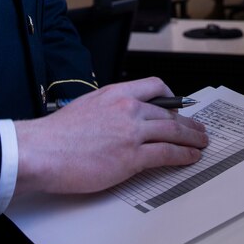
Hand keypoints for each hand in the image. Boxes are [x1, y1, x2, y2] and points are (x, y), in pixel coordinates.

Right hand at [13, 77, 207, 195]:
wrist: (42, 150)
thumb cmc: (56, 134)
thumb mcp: (85, 107)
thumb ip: (107, 109)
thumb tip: (118, 120)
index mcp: (115, 93)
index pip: (153, 86)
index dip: (170, 96)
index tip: (177, 104)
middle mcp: (128, 109)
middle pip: (169, 112)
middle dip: (187, 121)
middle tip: (197, 127)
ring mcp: (132, 132)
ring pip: (173, 131)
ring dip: (192, 138)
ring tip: (201, 142)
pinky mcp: (132, 157)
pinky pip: (167, 153)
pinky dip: (184, 155)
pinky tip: (190, 157)